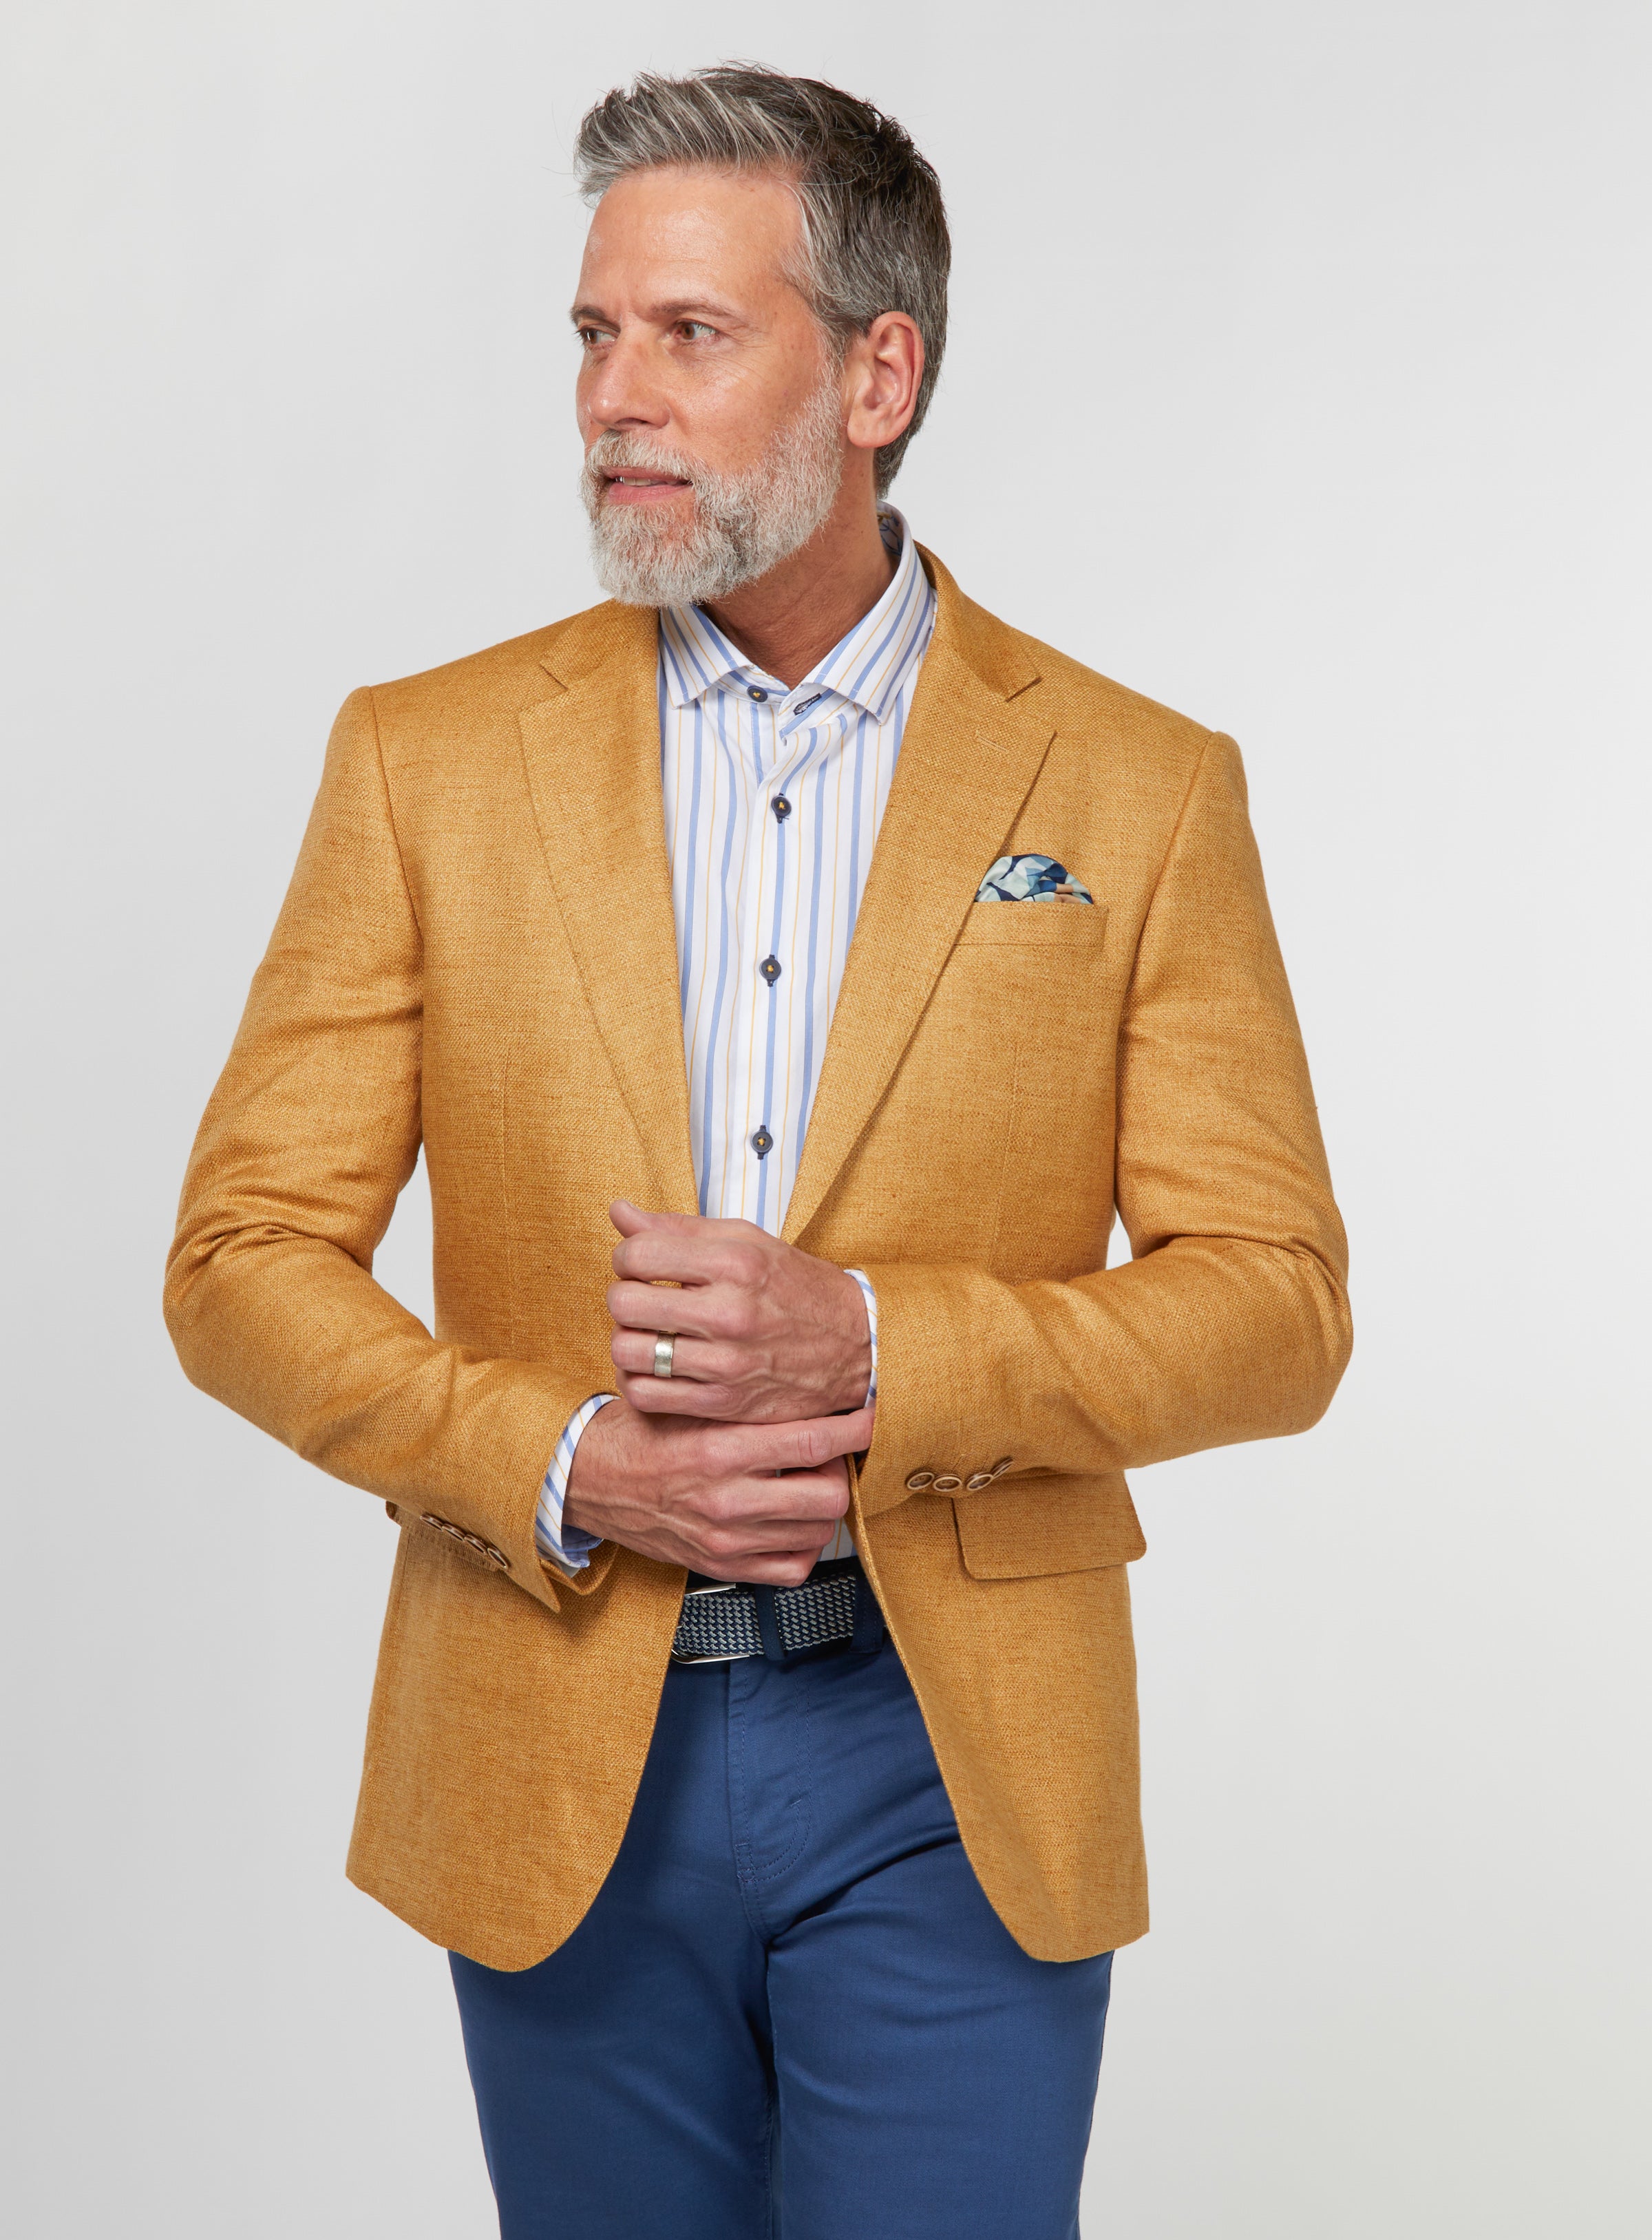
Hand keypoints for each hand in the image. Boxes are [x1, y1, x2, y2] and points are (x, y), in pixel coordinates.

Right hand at [562, 1395, 872, 1582]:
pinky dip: (804, 1546)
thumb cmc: (641, 1433)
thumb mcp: (687, 1401)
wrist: (589, 1481)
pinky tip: (793, 1521)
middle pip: (829, 1495)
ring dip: (825, 1506)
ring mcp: (726, 1540)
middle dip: (840, 1470)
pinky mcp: (721, 1566)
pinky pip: (793, 1569)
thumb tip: (807, 1382)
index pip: (812, 1439)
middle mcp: (727, 1500)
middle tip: (829, 1451)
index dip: (855, 1427)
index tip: (871, 1415)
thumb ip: (742, 1398)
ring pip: (819, 1533)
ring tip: (810, 1481)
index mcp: (720, 1449)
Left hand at [605, 1202, 872, 1423]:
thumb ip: (680, 1228)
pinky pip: (645, 1395)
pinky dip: (636, 1380)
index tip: (641, 1264)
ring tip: (647, 1332)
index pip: (638, 1254)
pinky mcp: (723, 1403)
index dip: (627, 1257)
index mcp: (735, 1262)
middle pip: (624, 1304)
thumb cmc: (795, 1287)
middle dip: (623, 1297)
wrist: (856, 1346)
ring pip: (627, 1352)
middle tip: (642, 1297)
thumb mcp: (747, 1242)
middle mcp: (729, 1312)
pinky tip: (654, 1366)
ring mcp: (725, 1363)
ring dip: (626, 1340)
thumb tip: (618, 1212)